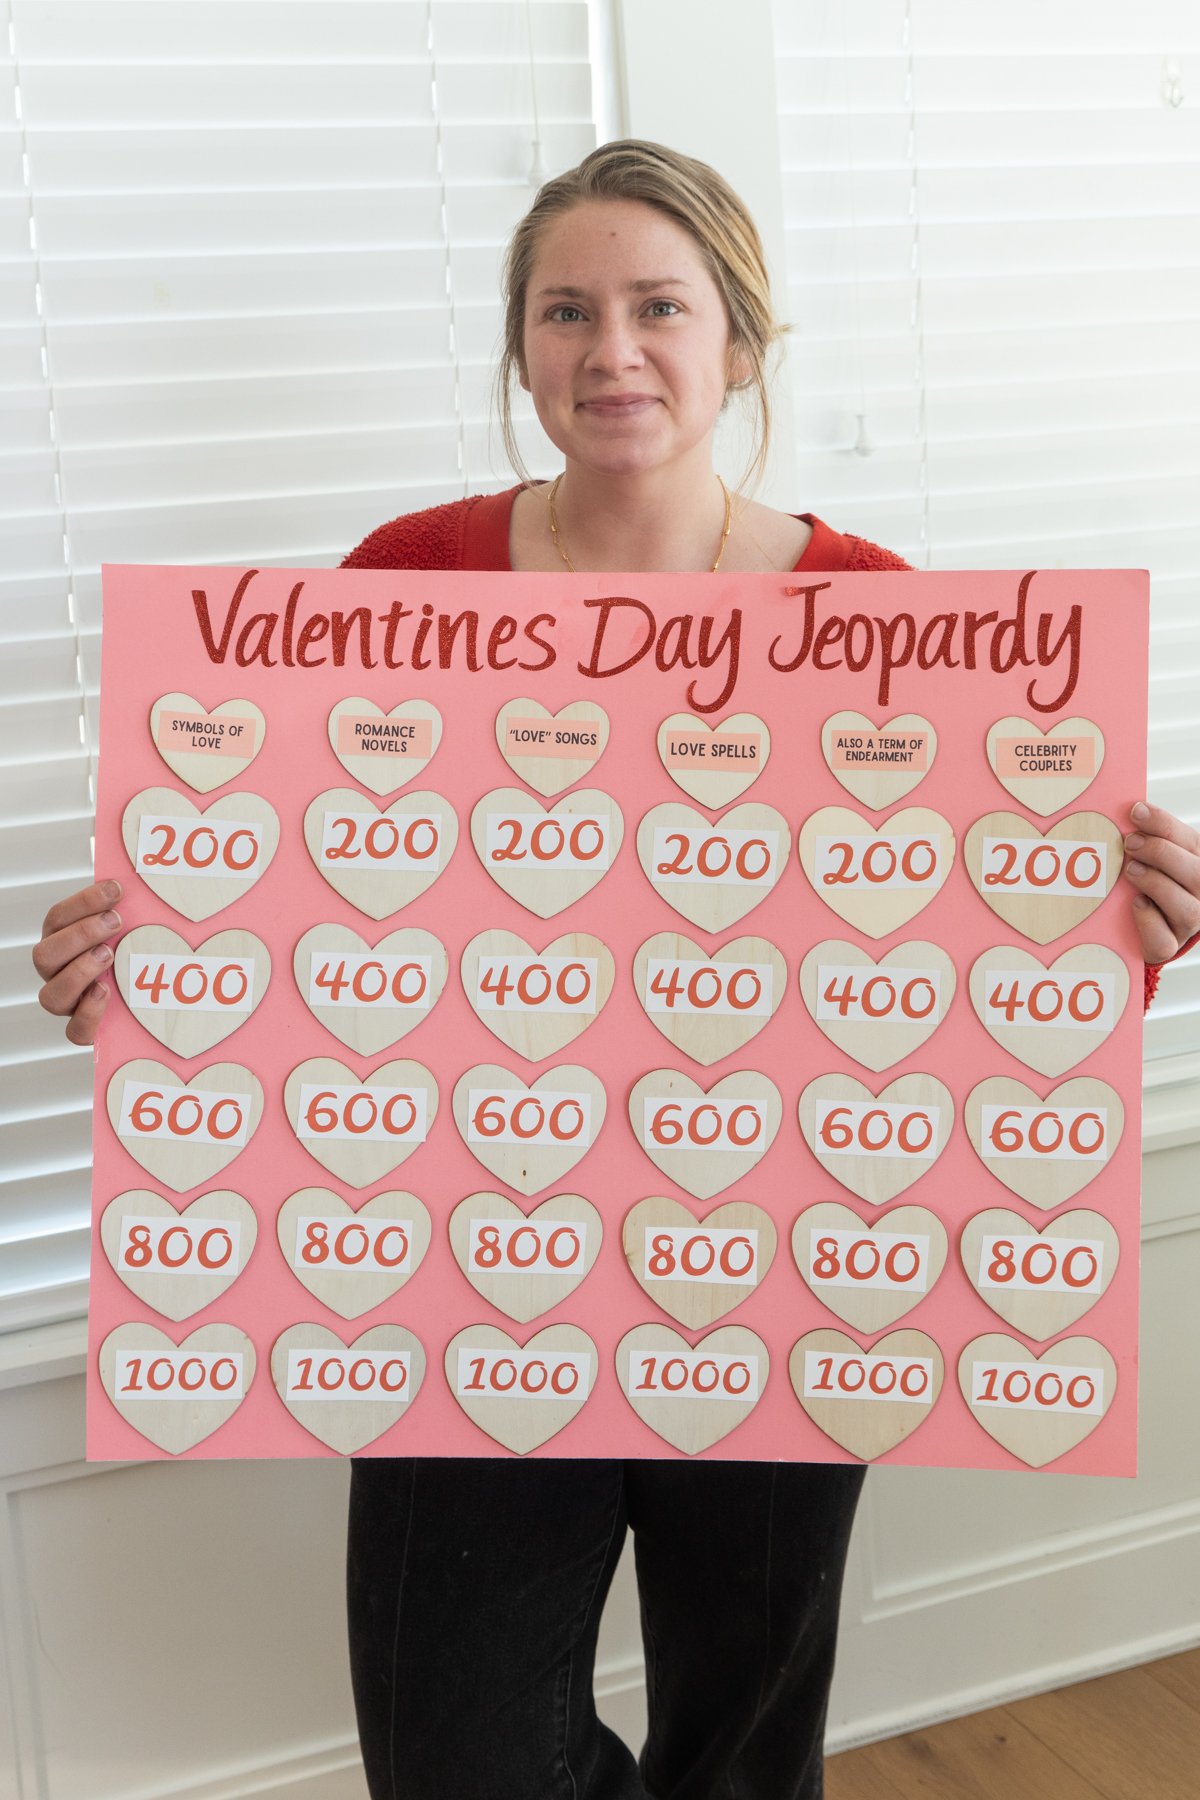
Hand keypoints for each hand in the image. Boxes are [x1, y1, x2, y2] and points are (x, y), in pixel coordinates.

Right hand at [33, 880, 122, 1044]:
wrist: (145, 993)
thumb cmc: (131, 950)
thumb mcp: (127, 926)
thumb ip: (121, 907)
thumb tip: (132, 881)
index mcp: (60, 941)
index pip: (57, 918)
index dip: (83, 902)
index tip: (115, 889)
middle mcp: (57, 973)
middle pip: (44, 955)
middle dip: (80, 934)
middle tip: (115, 921)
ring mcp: (68, 1002)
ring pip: (51, 996)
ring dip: (79, 972)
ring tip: (109, 955)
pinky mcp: (84, 1028)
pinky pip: (75, 1032)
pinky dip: (88, 1014)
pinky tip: (106, 992)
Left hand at [1124, 802, 1199, 963]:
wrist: (1140, 929)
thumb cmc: (1148, 886)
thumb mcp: (1152, 858)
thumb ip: (1148, 838)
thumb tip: (1129, 812)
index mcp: (1198, 865)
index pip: (1190, 841)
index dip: (1163, 824)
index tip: (1135, 811)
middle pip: (1195, 873)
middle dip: (1160, 853)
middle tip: (1130, 843)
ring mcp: (1188, 923)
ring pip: (1186, 908)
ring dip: (1156, 884)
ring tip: (1131, 871)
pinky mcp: (1169, 946)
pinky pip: (1164, 938)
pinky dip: (1148, 920)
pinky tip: (1136, 903)